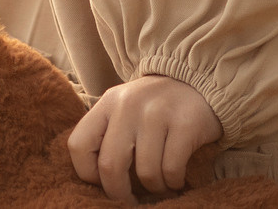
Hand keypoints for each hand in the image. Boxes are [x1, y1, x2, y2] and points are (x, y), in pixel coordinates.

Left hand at [67, 74, 221, 203]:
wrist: (198, 82)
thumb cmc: (155, 106)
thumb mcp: (124, 109)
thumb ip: (108, 134)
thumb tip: (99, 181)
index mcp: (108, 103)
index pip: (79, 145)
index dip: (87, 174)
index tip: (104, 183)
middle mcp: (128, 105)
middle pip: (110, 165)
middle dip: (119, 192)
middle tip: (131, 199)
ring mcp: (156, 113)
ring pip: (145, 173)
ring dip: (154, 188)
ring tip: (160, 184)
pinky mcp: (184, 124)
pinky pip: (171, 170)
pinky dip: (174, 182)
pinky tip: (177, 179)